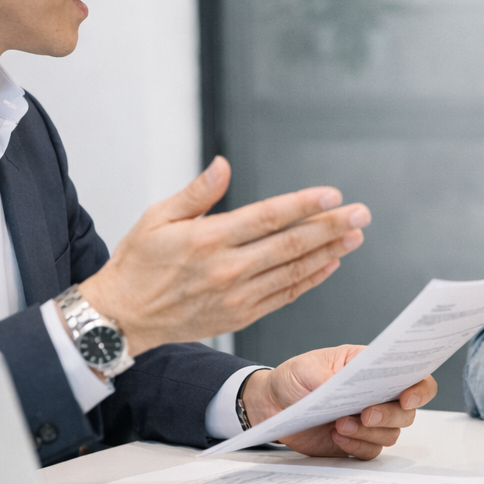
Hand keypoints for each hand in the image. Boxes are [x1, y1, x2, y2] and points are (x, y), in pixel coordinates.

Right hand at [77, 157, 369, 355]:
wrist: (123, 317)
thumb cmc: (138, 263)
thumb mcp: (157, 217)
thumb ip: (197, 192)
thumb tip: (223, 166)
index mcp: (207, 239)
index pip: (267, 218)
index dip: (303, 206)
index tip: (332, 196)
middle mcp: (226, 269)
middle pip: (290, 245)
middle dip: (330, 227)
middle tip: (360, 214)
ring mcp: (237, 296)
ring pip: (294, 272)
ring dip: (329, 252)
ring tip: (354, 236)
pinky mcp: (241, 315)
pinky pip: (285, 296)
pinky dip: (311, 280)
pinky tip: (330, 264)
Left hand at [242, 345, 437, 459]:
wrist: (272, 405)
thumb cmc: (295, 378)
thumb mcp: (307, 368)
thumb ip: (329, 377)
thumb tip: (345, 386)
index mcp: (372, 369)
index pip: (411, 377)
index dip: (419, 389)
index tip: (407, 398)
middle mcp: (376, 396)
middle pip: (406, 412)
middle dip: (389, 415)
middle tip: (365, 414)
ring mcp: (367, 421)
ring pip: (391, 434)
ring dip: (368, 433)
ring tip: (339, 424)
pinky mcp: (355, 442)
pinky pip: (370, 451)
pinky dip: (356, 446)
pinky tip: (336, 436)